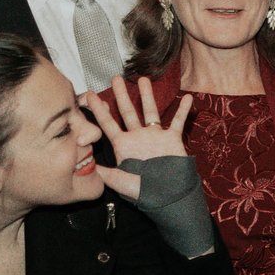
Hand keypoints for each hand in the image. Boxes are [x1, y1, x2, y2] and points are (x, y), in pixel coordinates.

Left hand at [84, 77, 194, 199]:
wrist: (167, 196)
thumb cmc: (142, 191)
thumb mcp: (118, 182)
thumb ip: (104, 172)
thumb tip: (86, 163)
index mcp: (123, 146)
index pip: (108, 124)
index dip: (99, 110)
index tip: (90, 95)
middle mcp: (137, 137)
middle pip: (127, 111)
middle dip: (121, 95)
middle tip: (116, 78)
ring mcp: (155, 137)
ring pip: (150, 111)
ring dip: (147, 95)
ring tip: (143, 79)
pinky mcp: (172, 140)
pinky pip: (178, 122)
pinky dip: (183, 110)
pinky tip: (187, 98)